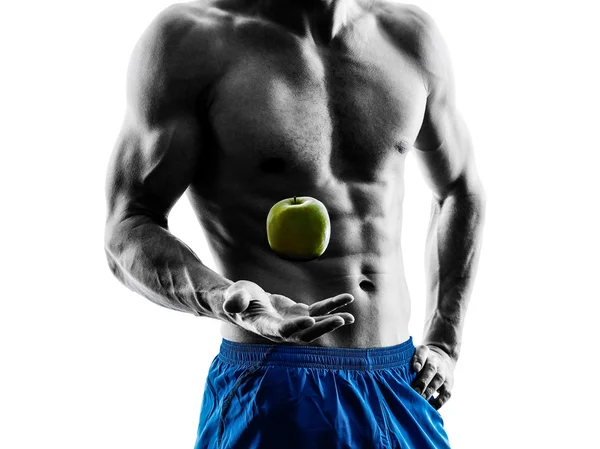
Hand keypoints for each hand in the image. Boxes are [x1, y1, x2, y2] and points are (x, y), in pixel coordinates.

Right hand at [222, 280, 354, 343]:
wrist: (244, 302)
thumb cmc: (237, 297)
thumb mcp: (235, 295)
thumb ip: (235, 300)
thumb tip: (232, 305)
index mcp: (266, 327)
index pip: (282, 330)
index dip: (295, 326)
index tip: (309, 319)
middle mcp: (282, 330)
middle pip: (305, 334)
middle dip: (323, 328)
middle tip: (340, 321)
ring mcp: (293, 323)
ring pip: (316, 325)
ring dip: (333, 321)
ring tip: (350, 317)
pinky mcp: (300, 314)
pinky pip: (319, 311)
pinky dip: (332, 306)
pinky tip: (347, 300)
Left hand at [411, 344, 455, 409]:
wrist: (442, 358)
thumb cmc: (420, 361)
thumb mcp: (413, 355)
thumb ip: (406, 361)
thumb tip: (393, 372)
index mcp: (425, 352)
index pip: (422, 352)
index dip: (419, 360)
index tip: (415, 368)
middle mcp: (435, 362)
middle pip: (431, 369)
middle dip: (423, 381)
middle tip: (415, 391)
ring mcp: (443, 373)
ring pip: (438, 381)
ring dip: (429, 391)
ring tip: (420, 400)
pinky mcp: (449, 385)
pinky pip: (446, 394)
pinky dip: (439, 402)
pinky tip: (430, 408)